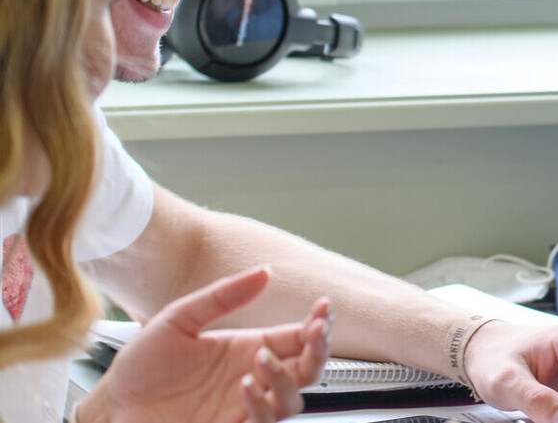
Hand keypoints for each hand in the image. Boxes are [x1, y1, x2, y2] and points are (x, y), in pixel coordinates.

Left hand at [77, 267, 330, 422]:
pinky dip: (262, 404)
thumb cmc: (140, 366)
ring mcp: (242, 406)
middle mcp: (252, 377)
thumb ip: (223, 296)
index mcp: (248, 348)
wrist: (110, 406)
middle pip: (309, 370)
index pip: (300, 338)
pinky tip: (246, 385)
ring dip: (286, 379)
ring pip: (293, 401)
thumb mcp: (179, 318)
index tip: (324, 309)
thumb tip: (264, 272)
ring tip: (262, 361)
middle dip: (320, 351)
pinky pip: (263, 422)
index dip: (320, 325)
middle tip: (316, 333)